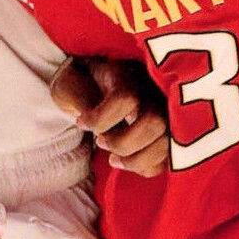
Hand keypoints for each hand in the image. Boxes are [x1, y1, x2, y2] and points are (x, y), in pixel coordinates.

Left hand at [50, 56, 169, 175]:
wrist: (93, 81)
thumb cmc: (80, 83)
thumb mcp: (69, 82)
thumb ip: (80, 96)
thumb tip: (97, 120)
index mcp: (125, 71)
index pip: (125, 98)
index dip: (101, 119)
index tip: (81, 122)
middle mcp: (151, 87)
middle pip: (154, 121)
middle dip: (124, 143)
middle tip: (100, 143)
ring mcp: (163, 107)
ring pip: (166, 140)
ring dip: (138, 160)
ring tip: (113, 160)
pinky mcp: (167, 127)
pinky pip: (169, 154)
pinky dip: (148, 166)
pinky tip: (129, 162)